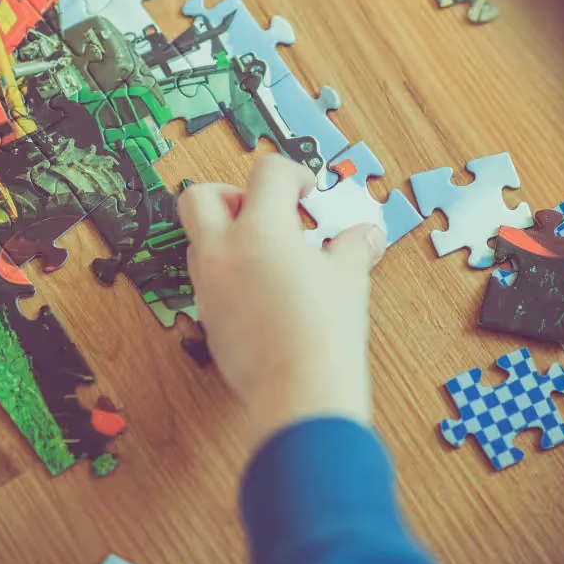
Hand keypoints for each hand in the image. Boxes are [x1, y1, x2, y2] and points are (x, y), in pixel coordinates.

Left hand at [178, 155, 386, 449]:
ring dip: (227, 235)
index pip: (267, 173)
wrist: (300, 390)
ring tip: (270, 255)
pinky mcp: (207, 317)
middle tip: (266, 213)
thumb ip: (352, 246)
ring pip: (198, 239)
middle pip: (200, 196)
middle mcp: (223, 251)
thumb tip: (364, 235)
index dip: (293, 174)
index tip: (307, 192)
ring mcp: (209, 285)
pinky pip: (207, 279)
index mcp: (260, 229)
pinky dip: (228, 273)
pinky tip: (263, 290)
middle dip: (231, 194)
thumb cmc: (325, 330)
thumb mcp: (348, 277)